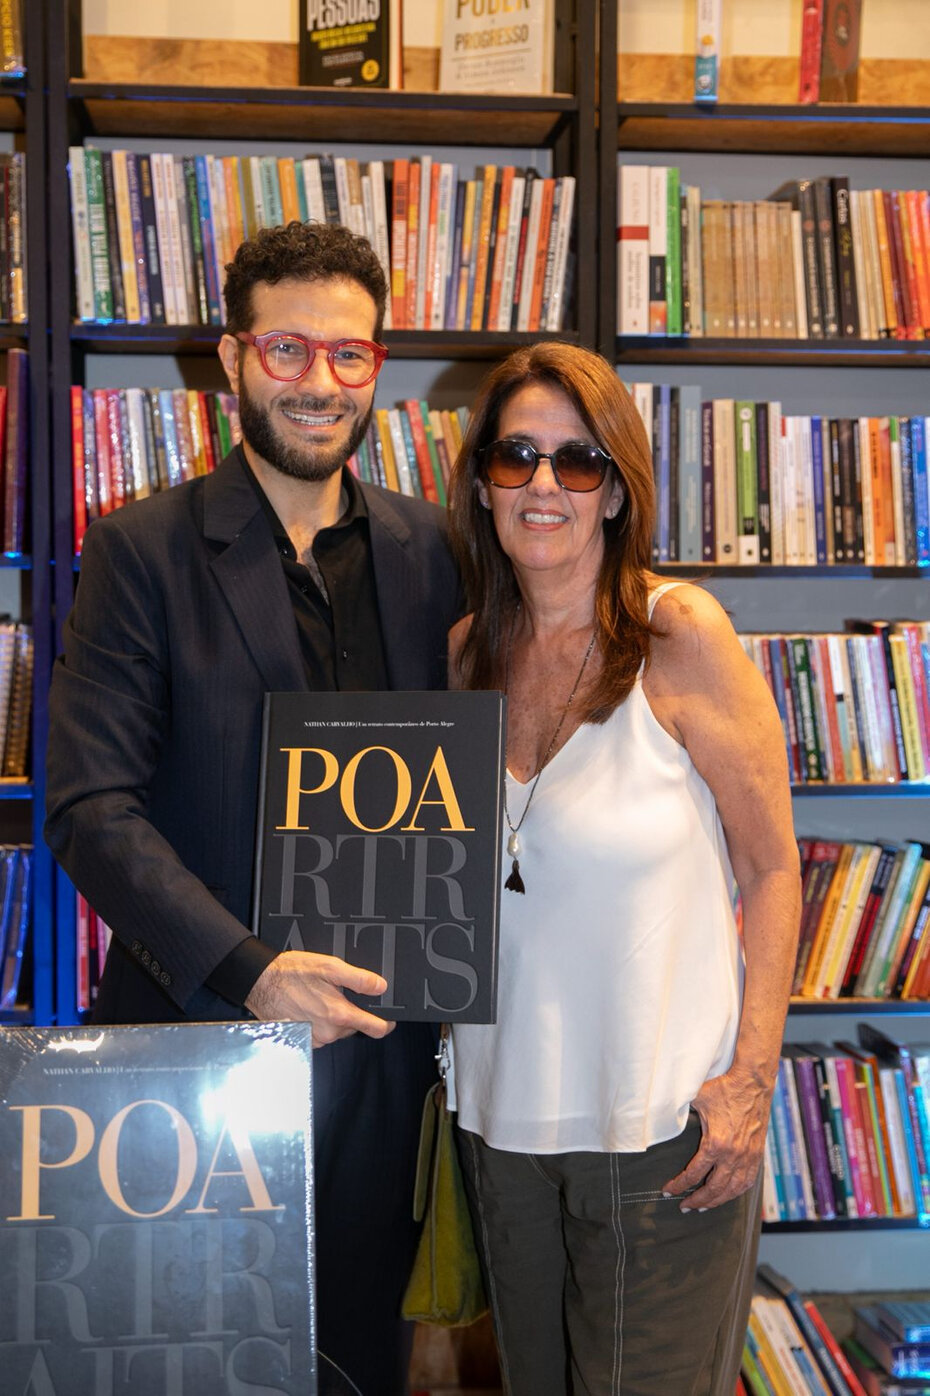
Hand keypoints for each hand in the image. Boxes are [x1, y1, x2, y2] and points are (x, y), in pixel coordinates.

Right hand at [244, 951, 395, 1046]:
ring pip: (338, 1030)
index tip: (388, 1017)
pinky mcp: (303, 1040)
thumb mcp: (330, 967)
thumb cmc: (291, 973)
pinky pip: (322, 1033)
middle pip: (355, 1028)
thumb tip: (381, 987)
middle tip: (340, 994)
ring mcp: (315, 1038)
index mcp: (339, 1015)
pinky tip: (310, 1006)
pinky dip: (320, 1021)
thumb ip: (359, 979)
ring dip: (335, 1017)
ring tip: (320, 997)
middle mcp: (328, 1032)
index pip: (376, 1029)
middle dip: (353, 1013)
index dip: (386, 1022)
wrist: (260, 981)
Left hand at [662, 1066, 770, 1210]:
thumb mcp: (696, 1099)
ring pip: (732, 1190)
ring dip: (717, 1201)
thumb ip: (679, 1111)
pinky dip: (736, 1193)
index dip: (679, 1185)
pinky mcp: (757, 1155)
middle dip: (697, 1200)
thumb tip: (661, 1117)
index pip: (694, 1174)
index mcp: (716, 1144)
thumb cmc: (723, 1089)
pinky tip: (727, 1195)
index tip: (668, 1191)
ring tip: (703, 1206)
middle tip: (684, 1206)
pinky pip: (747, 1182)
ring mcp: (748, 1157)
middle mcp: (733, 1156)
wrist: (753, 1083)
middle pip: (714, 1189)